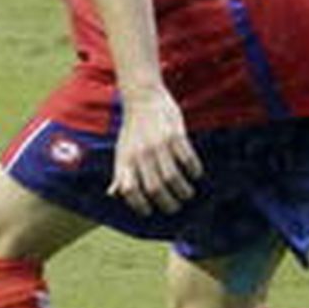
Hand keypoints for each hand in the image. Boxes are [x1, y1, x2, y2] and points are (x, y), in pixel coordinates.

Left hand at [109, 84, 201, 216]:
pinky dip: (194, 171)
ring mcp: (158, 145)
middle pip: (155, 189)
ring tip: (187, 194)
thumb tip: (113, 194)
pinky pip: (188, 159)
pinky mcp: (175, 135)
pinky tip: (196, 173)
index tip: (149, 211)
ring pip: (173, 178)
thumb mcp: (121, 149)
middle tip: (175, 207)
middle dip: (167, 204)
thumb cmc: (132, 128)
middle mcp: (141, 154)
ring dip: (183, 191)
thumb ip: (119, 173)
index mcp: (126, 159)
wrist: (142, 96)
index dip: (139, 205)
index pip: (129, 190)